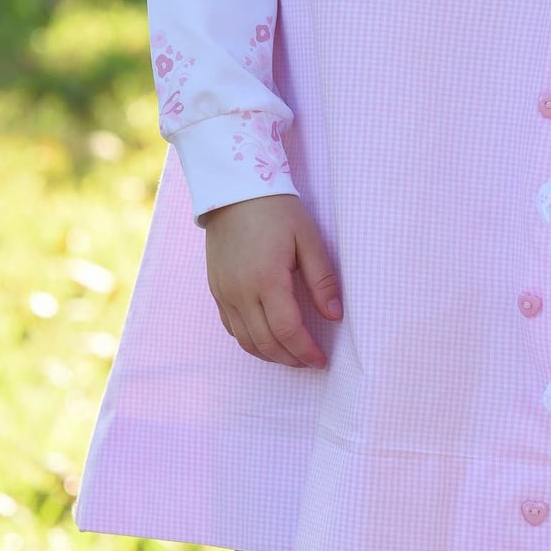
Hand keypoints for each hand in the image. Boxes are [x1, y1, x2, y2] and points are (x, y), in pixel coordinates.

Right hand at [203, 195, 342, 368]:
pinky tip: (266, 337)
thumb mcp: (308, 238)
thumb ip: (322, 279)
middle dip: (290, 358)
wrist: (234, 189)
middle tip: (309, 360)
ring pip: (245, 341)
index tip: (322, 360)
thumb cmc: (277, 210)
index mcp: (267, 280)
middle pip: (265, 343)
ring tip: (291, 354)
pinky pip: (231, 327)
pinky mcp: (216, 289)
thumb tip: (334, 316)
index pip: (288, 331)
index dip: (306, 352)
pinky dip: (250, 340)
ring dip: (269, 355)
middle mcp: (241, 293)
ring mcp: (224, 293)